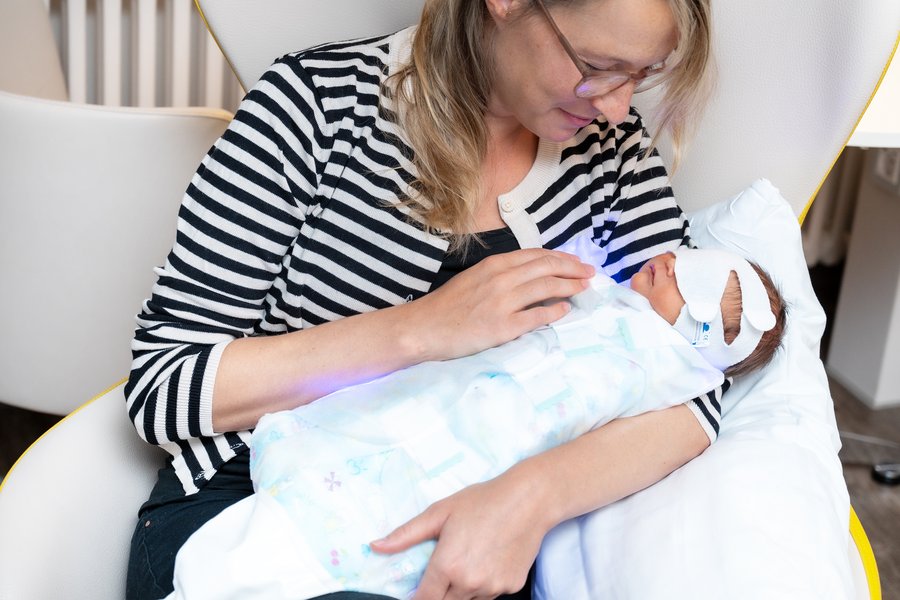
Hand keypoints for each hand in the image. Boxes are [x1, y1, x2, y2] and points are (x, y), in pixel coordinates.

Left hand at [370, 471, 546, 599]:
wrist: (529, 499)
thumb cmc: (483, 501)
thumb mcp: (440, 512)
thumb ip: (406, 534)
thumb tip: (375, 546)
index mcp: (447, 565)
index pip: (424, 599)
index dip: (417, 598)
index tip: (416, 592)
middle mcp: (469, 582)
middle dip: (439, 593)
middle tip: (444, 569)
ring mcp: (492, 588)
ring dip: (460, 591)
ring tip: (468, 559)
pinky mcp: (511, 587)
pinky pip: (489, 596)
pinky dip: (483, 587)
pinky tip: (487, 561)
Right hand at [410, 248, 594, 360]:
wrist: (424, 328)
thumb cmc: (447, 306)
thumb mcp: (475, 279)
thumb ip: (501, 275)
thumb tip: (529, 276)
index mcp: (495, 265)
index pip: (536, 255)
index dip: (561, 257)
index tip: (576, 261)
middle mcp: (502, 278)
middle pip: (547, 267)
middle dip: (573, 269)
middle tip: (590, 273)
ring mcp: (503, 302)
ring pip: (547, 287)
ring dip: (570, 286)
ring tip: (584, 288)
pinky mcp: (503, 326)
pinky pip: (538, 316)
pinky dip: (555, 311)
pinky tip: (565, 310)